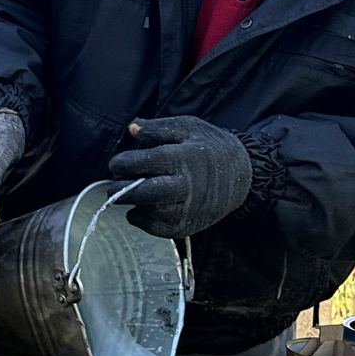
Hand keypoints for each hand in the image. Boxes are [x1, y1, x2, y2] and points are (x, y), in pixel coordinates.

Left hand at [105, 116, 252, 237]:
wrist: (241, 176)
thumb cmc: (209, 148)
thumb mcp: (188, 128)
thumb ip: (158, 128)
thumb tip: (132, 128)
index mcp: (183, 158)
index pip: (141, 163)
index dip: (122, 163)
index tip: (117, 163)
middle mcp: (185, 187)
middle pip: (142, 192)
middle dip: (120, 187)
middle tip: (113, 183)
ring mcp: (186, 210)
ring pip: (147, 210)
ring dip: (133, 202)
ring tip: (133, 191)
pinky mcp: (185, 227)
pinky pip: (153, 227)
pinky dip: (141, 218)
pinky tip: (143, 206)